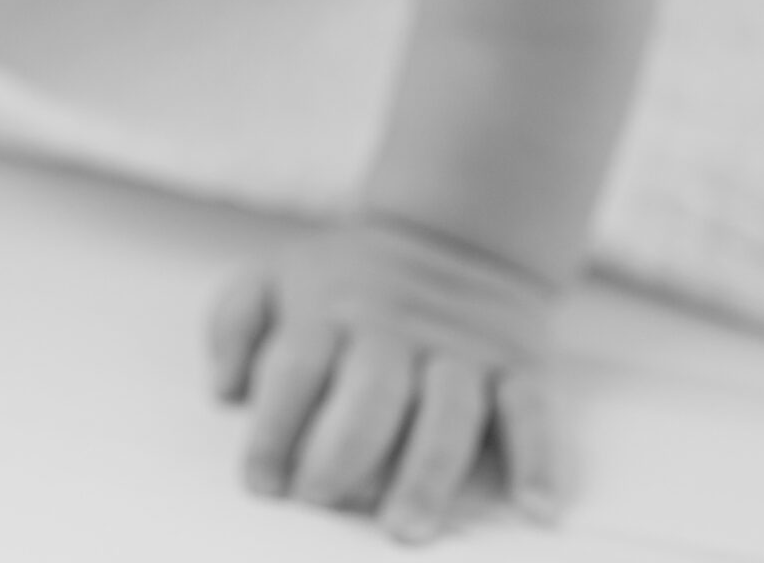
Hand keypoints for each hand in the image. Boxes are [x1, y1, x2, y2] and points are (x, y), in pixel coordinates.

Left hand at [207, 217, 561, 542]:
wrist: (454, 235)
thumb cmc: (346, 285)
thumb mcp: (278, 278)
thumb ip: (235, 324)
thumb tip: (224, 388)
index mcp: (330, 311)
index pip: (297, 368)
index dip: (275, 427)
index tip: (262, 484)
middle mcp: (397, 329)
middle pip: (372, 389)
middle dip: (344, 448)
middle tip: (324, 500)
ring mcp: (461, 349)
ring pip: (449, 409)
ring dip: (427, 470)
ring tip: (405, 528)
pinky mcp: (520, 366)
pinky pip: (533, 412)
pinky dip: (539, 459)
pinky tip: (535, 508)